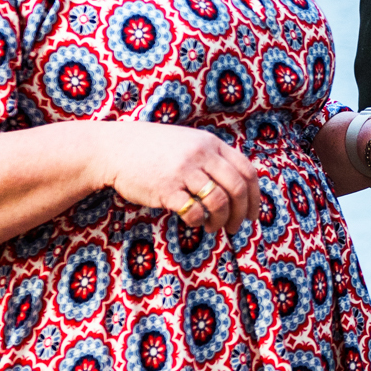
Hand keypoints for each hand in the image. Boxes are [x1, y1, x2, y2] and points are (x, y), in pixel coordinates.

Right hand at [89, 122, 260, 234]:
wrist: (115, 149)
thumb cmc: (154, 150)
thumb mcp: (189, 143)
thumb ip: (213, 158)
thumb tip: (239, 189)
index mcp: (210, 143)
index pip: (246, 171)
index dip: (255, 197)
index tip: (253, 215)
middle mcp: (201, 155)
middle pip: (237, 188)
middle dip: (241, 213)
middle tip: (235, 227)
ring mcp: (183, 171)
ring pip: (218, 201)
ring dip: (220, 220)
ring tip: (213, 227)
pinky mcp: (166, 189)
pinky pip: (193, 211)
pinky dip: (198, 222)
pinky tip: (194, 223)